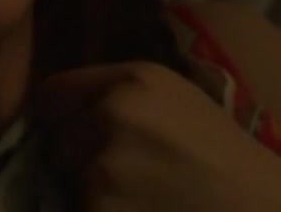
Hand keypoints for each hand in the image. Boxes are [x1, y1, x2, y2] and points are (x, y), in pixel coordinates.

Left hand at [33, 62, 280, 210]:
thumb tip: (56, 115)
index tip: (71, 134)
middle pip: (59, 142)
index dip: (59, 117)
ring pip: (70, 185)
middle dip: (80, 160)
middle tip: (131, 178)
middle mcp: (112, 115)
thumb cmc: (227, 161)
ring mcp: (103, 170)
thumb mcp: (177, 101)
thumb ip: (117, 97)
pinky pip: (82, 211)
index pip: (53, 93)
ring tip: (145, 200)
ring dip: (94, 196)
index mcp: (132, 81)